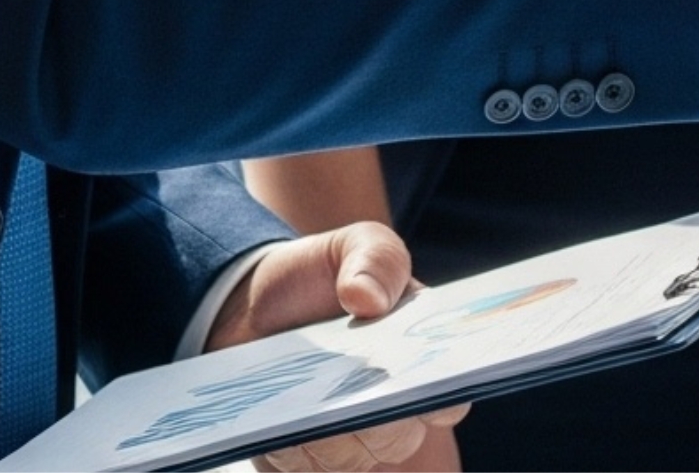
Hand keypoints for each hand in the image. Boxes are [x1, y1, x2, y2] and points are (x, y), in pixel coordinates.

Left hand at [205, 224, 470, 471]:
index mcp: (418, 358)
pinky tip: (278, 418)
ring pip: (351, 456)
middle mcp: (390, 407)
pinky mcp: (302, 455)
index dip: (440, 397)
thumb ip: (375, 260)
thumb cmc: (318, 274)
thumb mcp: (351, 247)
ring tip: (304, 397)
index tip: (417, 381)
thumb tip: (367, 299)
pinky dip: (292, 446)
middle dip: (375, 416)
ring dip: (328, 431)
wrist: (249, 304)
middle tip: (348, 385)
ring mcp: (348, 437)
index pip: (449, 397)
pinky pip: (304, 466)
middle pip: (400, 437)